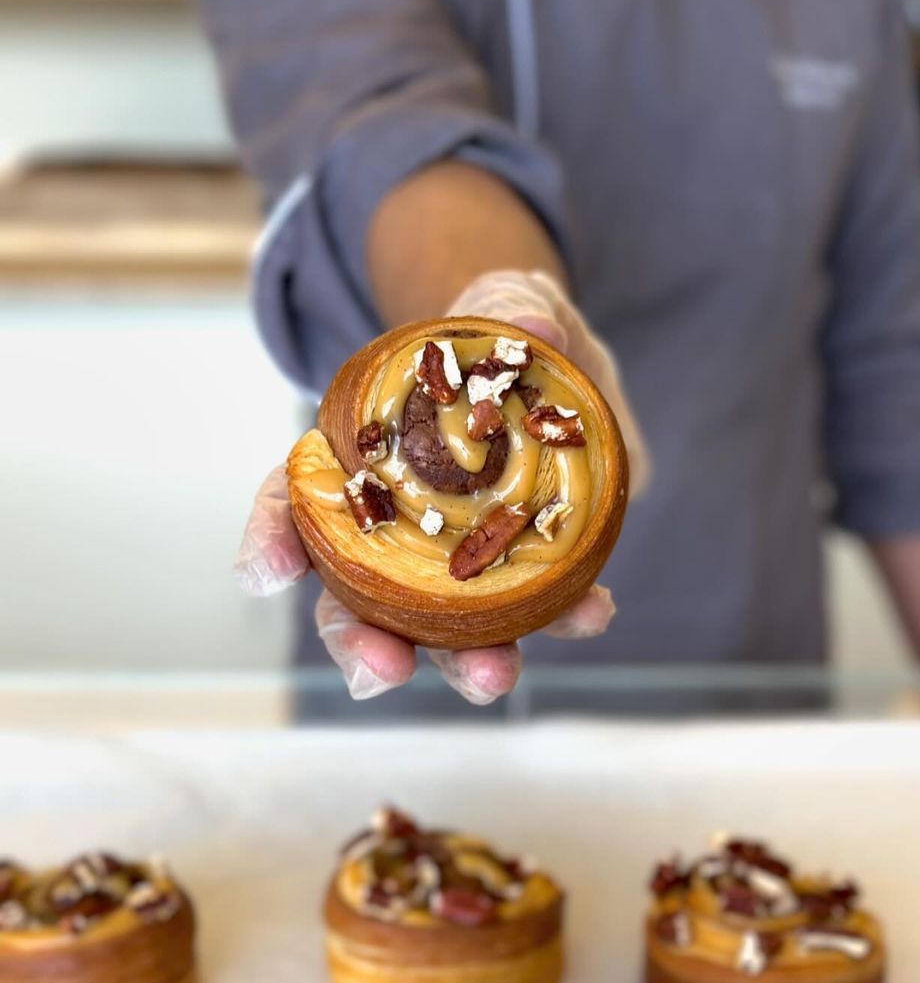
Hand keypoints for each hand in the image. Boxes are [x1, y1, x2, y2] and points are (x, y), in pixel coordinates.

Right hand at [235, 270, 642, 703]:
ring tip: (493, 679)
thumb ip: (510, 306)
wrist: (572, 373)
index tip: (265, 575)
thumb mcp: (504, 304)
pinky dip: (564, 618)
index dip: (273, 536)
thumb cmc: (503, 339)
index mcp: (362, 458)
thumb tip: (533, 327)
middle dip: (359, 641)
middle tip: (382, 671)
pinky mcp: (530, 572)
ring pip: (440, 630)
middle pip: (353, 596)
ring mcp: (462, 560)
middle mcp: (399, 526)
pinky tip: (592, 613)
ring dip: (461, 663)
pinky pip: (541, 607)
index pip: (297, 500)